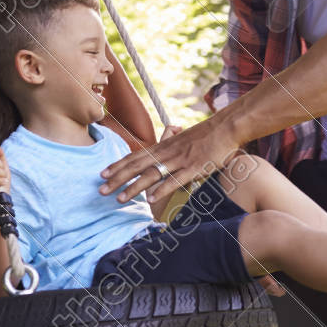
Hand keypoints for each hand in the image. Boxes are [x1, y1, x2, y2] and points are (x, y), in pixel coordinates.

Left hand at [101, 116, 238, 203]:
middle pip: (136, 166)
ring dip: (133, 188)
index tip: (102, 174)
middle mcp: (167, 152)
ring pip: (151, 175)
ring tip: (119, 199)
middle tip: (100, 191)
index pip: (135, 156)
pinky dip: (162, 189)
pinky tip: (151, 199)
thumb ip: (170, 144)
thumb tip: (162, 149)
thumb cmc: (206, 135)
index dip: (118, 165)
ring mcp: (180, 160)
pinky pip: (175, 180)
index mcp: (163, 146)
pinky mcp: (194, 168)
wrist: (225, 128)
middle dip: (117, 179)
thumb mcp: (182, 138)